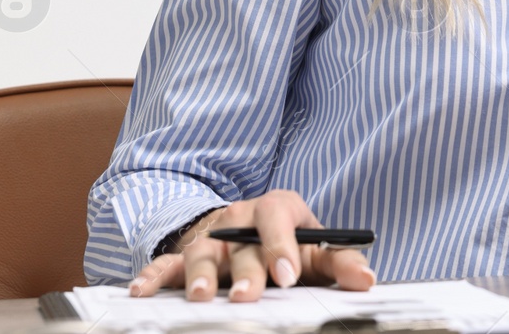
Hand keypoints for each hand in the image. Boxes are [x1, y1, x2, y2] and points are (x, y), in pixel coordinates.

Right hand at [128, 189, 374, 301]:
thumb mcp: (317, 250)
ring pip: (203, 252)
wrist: (252, 232)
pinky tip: (140, 293)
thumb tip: (368, 281)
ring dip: (200, 275)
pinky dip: (153, 276)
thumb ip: (342, 262)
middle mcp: (240, 219)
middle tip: (248, 297)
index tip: (287, 276)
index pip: (278, 217)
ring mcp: (210, 237)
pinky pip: (166, 263)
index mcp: (276, 209)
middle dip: (245, 271)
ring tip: (202, 299)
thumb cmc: (289, 244)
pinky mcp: (185, 255)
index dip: (282, 245)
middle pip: (241, 242)